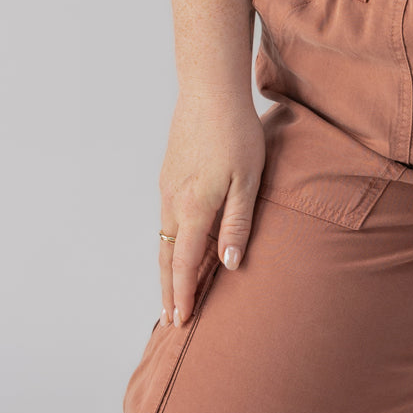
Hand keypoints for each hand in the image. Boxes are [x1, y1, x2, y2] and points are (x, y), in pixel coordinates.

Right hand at [157, 90, 266, 328]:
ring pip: (164, 238)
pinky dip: (169, 242)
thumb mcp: (247, 181)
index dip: (183, 295)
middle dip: (169, 290)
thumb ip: (237, 224)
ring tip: (172, 292)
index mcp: (193, 208)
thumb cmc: (237, 134)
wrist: (210, 91)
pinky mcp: (169, 173)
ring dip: (168, 268)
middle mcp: (173, 201)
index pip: (184, 264)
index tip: (181, 321)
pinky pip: (166, 218)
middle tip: (171, 320)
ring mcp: (168, 186)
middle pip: (167, 257)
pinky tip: (177, 246)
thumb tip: (229, 266)